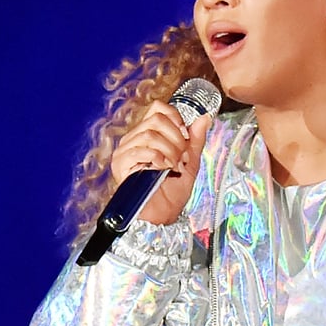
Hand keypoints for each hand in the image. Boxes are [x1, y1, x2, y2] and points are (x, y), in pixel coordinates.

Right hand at [109, 99, 210, 225]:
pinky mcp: (120, 164)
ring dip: (168, 151)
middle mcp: (134, 139)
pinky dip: (156, 158)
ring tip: (172, 167)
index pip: (158, 108)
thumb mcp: (190, 162)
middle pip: (157, 120)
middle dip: (176, 140)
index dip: (175, 118)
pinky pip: (140, 149)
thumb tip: (204, 118)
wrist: (162, 216)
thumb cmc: (172, 193)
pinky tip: (161, 169)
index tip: (185, 137)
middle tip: (180, 158)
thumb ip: (195, 140)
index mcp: (148, 134)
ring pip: (150, 134)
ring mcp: (125, 150)